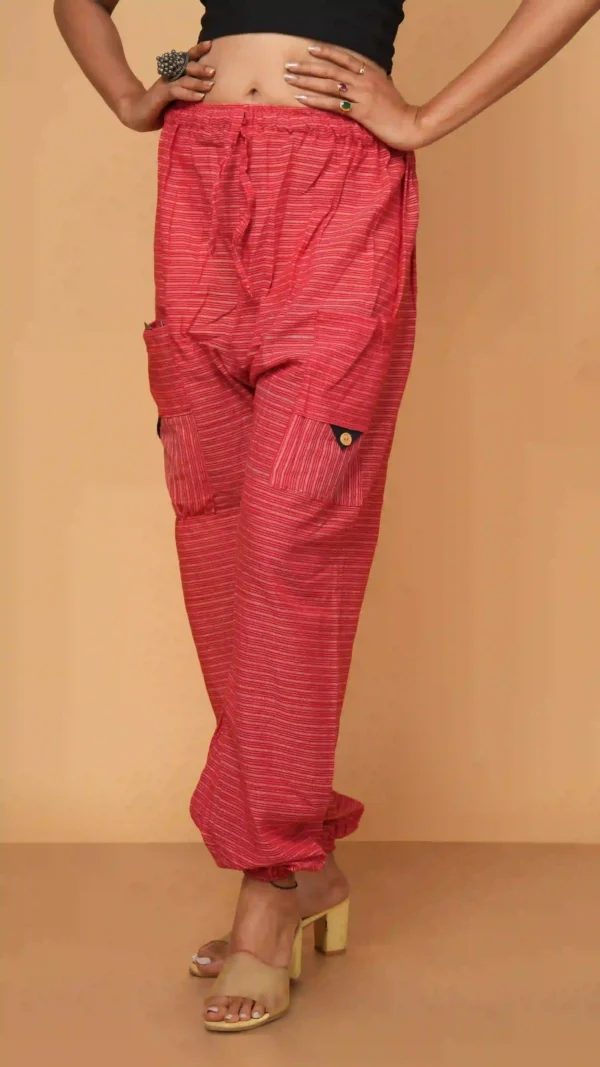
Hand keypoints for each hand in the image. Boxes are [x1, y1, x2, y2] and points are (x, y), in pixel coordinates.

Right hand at [118, 42, 215, 132]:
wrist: (136, 115)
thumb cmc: (158, 109)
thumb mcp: (176, 101)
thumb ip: (188, 95)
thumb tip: (208, 97)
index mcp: (174, 74)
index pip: (186, 59)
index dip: (197, 50)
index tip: (210, 44)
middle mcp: (170, 76)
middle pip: (186, 66)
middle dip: (200, 67)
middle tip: (213, 71)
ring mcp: (165, 84)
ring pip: (183, 78)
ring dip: (197, 81)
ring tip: (210, 85)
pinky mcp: (161, 95)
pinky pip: (176, 91)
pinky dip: (188, 93)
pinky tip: (199, 97)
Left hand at [284, 43, 429, 150]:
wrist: (410, 125)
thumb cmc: (397, 111)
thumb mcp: (385, 89)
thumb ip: (370, 82)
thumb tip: (358, 80)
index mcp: (370, 72)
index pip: (345, 57)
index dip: (327, 52)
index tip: (310, 49)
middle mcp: (364, 80)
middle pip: (331, 69)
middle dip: (308, 66)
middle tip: (289, 66)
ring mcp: (362, 95)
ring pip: (329, 84)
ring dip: (307, 81)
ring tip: (289, 79)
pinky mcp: (360, 112)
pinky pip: (333, 104)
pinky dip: (316, 100)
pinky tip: (302, 98)